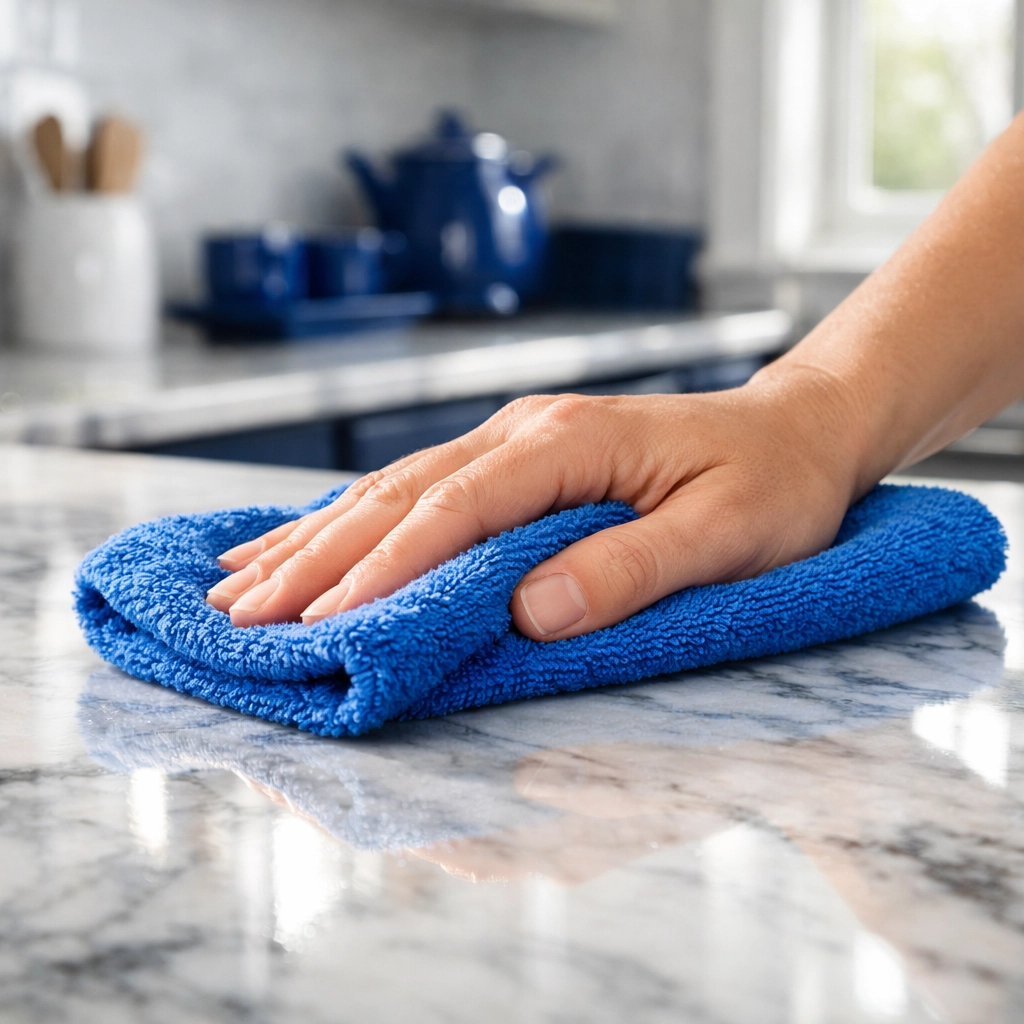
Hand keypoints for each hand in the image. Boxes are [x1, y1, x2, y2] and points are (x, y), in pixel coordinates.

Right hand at [206, 372, 860, 640]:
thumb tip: (533, 612)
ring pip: (394, 487)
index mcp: (570, 442)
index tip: (327, 620)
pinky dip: (354, 521)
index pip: (459, 507)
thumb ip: (632, 567)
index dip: (389, 566)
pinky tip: (309, 540)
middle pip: (402, 494)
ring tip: (242, 577)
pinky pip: (418, 489)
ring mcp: (513, 439)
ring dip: (317, 536)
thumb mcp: (726, 534)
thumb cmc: (770, 484)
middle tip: (244, 610)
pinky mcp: (514, 458)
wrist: (795, 430)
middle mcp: (525, 431)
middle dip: (320, 556)